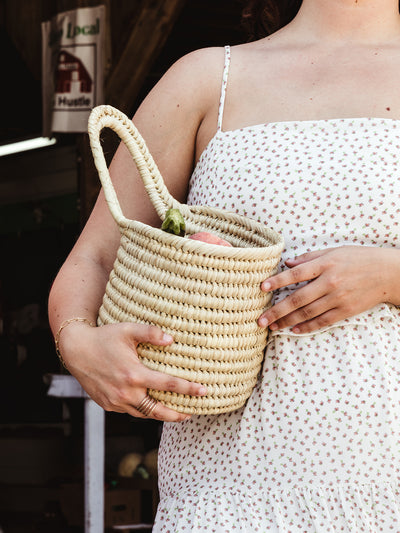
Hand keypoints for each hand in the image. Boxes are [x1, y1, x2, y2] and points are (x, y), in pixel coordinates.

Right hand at [59, 321, 206, 421]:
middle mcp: (125, 393)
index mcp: (134, 375)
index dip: (188, 389)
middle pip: (158, 410)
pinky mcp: (107, 405)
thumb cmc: (104, 337)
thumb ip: (151, 333)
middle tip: (192, 413)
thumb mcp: (128, 329)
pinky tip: (151, 406)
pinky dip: (142, 411)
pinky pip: (130, 411)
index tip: (204, 391)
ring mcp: (115, 401)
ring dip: (160, 415)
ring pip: (143, 414)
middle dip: (177, 414)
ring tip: (175, 413)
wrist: (76, 349)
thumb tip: (171, 339)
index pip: (168, 385)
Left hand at [258, 246, 399, 333]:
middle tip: (260, 320)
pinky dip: (308, 327)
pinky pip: (323, 321)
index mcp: (325, 264)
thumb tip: (287, 263)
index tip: (262, 287)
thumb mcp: (334, 251)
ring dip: (288, 322)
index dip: (277, 281)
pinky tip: (294, 330)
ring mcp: (338, 299)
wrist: (387, 273)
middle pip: (297, 299)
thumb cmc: (359, 258)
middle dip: (276, 311)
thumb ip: (309, 257)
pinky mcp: (346, 311)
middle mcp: (330, 282)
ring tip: (273, 327)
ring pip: (307, 313)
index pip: (296, 274)